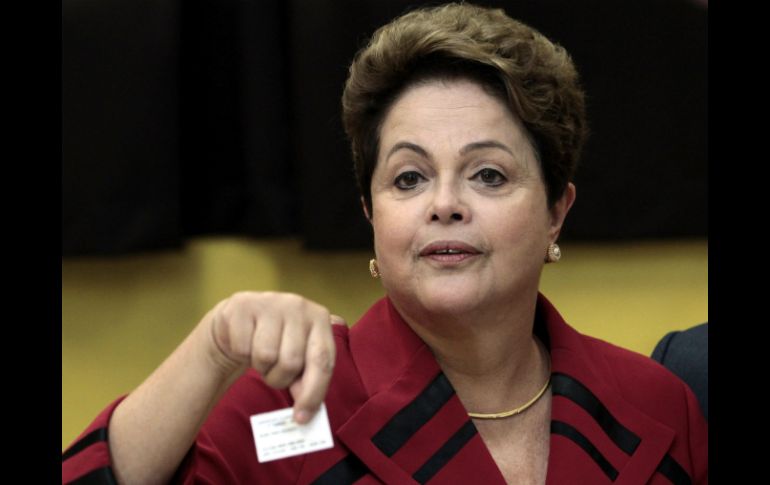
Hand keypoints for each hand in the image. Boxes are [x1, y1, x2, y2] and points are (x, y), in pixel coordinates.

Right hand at [207, 292, 342, 422]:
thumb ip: (308, 380)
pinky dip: (242, 353)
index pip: (323, 360)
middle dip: (280, 378)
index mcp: (319, 318)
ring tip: (261, 355)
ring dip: (260, 366)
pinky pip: (242, 347)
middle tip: (274, 372)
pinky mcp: (242, 306)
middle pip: (291, 361)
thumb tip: (305, 413)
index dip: (314, 392)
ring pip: (265, 356)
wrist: (240, 319)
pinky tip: (245, 342)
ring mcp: (270, 302)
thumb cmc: (276, 342)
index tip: (302, 417)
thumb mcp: (298, 355)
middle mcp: (298, 305)